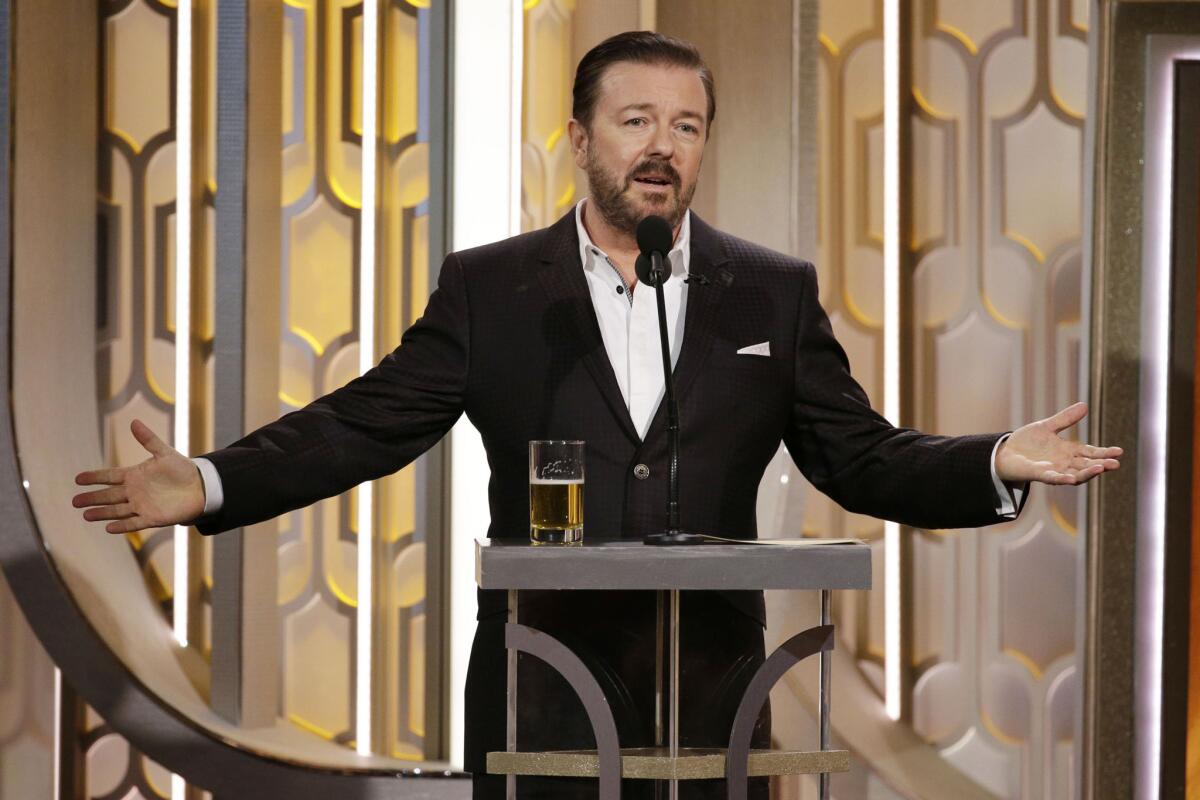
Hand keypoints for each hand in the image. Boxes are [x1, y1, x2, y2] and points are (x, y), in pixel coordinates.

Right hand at [72, 419, 205, 533]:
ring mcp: (142, 505)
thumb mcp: (164, 453)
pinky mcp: (152, 518)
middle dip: (92, 498)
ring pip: (117, 510)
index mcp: (135, 475)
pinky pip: (134, 523)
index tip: (78, 479)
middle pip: (109, 495)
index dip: (94, 477)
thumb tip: (133, 421)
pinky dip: (122, 525)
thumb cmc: (182, 469)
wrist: (201, 486)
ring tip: (86, 515)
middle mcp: (135, 491)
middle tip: (74, 501)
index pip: (109, 476)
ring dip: (102, 513)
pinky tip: (108, 528)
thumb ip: (148, 439)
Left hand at [995, 401, 1121, 485]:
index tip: (1119, 451)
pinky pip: (1053, 479)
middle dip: (1101, 464)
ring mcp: (1052, 470)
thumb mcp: (1047, 427)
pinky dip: (1063, 479)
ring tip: (1100, 468)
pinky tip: (1072, 478)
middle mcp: (1063, 463)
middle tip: (1115, 464)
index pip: (1090, 452)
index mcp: (1067, 451)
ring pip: (1074, 474)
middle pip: (1086, 465)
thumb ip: (1065, 419)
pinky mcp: (1039, 474)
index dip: (1104, 452)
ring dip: (1087, 473)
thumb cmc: (1027, 442)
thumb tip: (1085, 405)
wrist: (1005, 452)